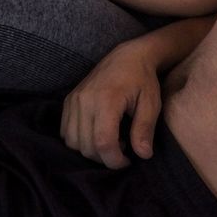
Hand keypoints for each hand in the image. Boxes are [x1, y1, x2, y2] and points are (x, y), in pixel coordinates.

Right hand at [61, 40, 161, 168]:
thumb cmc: (143, 79)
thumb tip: (143, 155)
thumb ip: (145, 129)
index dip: (114, 160)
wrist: (128, 55)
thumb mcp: (151, 103)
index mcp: (107, 99)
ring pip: (73, 142)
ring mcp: (74, 99)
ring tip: (110, 140)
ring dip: (91, 151)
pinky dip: (79, 140)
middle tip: (123, 150)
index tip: (128, 161)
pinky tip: (96, 134)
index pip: (103, 142)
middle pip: (87, 146)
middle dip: (105, 158)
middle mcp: (85, 100)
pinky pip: (65, 132)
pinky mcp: (68, 100)